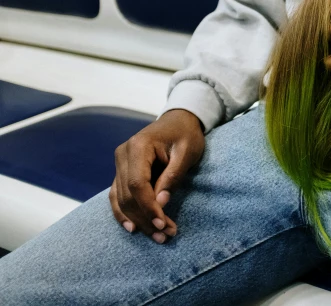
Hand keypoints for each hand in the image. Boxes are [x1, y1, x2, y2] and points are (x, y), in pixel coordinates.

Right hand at [109, 109, 204, 242]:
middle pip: (128, 195)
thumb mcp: (187, 152)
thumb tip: (161, 202)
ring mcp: (119, 163)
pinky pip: (117, 196)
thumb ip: (173, 176)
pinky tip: (133, 228)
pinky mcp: (121, 171)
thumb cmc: (186, 134)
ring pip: (121, 199)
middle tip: (165, 236)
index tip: (163, 224)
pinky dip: (123, 213)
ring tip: (157, 237)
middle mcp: (123, 154)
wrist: (178, 120)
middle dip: (146, 218)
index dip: (149, 207)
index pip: (138, 184)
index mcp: (138, 146)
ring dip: (137, 220)